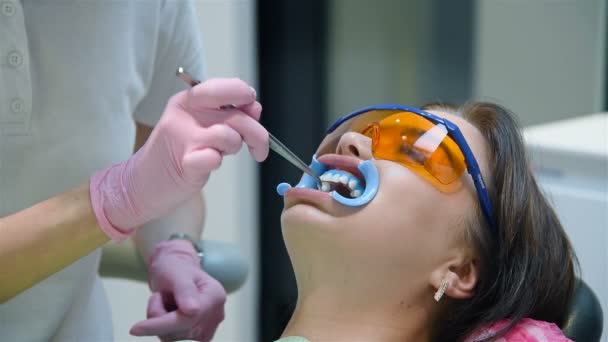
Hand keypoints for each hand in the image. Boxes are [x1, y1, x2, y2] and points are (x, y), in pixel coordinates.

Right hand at [90, 78, 268, 238]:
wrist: (142, 183)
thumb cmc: (177, 153)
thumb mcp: (202, 126)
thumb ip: (228, 114)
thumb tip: (255, 107)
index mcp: (189, 101)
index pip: (226, 88)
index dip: (245, 95)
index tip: (253, 109)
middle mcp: (185, 114)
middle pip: (236, 115)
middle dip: (256, 133)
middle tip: (258, 147)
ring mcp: (183, 138)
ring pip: (229, 136)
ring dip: (234, 148)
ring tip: (222, 154)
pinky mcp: (184, 162)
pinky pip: (214, 159)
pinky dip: (216, 162)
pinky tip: (207, 164)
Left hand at [130, 240, 226, 341]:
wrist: (176, 271)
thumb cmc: (175, 268)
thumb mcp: (177, 273)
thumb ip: (185, 290)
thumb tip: (193, 311)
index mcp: (215, 296)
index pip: (188, 318)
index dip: (162, 324)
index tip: (135, 328)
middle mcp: (216, 315)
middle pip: (181, 331)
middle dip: (160, 317)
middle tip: (159, 297)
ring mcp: (208, 327)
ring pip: (174, 338)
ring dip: (160, 321)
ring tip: (164, 302)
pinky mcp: (198, 336)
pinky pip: (173, 339)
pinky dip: (164, 328)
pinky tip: (168, 313)